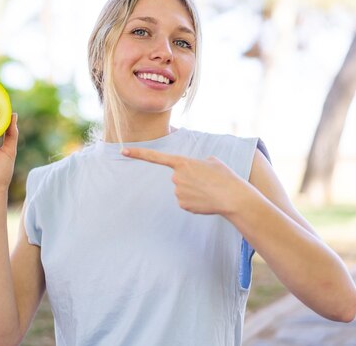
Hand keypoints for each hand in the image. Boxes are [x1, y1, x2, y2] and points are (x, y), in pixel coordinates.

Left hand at [121, 147, 252, 215]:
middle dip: (190, 179)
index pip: (155, 157)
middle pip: (178, 177)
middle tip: (206, 181)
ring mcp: (177, 192)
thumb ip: (197, 163)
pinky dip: (195, 201)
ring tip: (208, 190)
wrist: (232, 197)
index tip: (123, 151)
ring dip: (194, 190)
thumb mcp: (212, 161)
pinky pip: (185, 201)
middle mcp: (176, 177)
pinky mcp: (182, 205)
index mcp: (182, 162)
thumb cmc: (225, 177)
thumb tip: (193, 172)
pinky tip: (205, 200)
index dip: (138, 153)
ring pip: (182, 190)